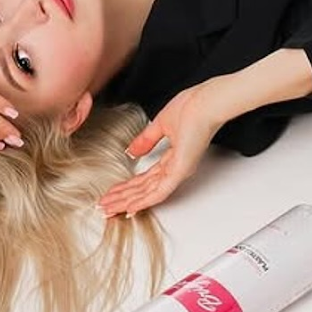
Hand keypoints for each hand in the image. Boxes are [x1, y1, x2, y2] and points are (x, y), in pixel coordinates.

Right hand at [98, 84, 223, 217]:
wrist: (207, 103)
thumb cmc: (193, 107)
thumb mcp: (162, 124)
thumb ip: (146, 140)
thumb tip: (131, 151)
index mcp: (173, 156)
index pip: (146, 176)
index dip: (128, 185)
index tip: (113, 190)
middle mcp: (175, 167)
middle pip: (144, 188)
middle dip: (122, 197)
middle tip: (104, 205)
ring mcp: (178, 171)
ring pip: (148, 193)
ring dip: (127, 201)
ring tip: (109, 208)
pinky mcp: (180, 171)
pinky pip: (159, 191)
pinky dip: (143, 200)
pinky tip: (129, 207)